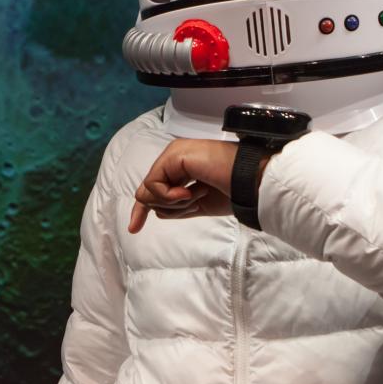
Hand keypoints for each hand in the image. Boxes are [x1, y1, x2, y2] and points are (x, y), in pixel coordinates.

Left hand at [128, 139, 269, 233]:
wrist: (249, 182)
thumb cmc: (231, 191)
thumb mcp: (196, 204)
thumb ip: (173, 206)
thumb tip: (149, 209)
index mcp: (180, 166)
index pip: (152, 188)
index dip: (141, 210)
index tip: (133, 229)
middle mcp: (173, 157)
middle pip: (147, 192)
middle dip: (169, 207)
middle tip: (194, 202)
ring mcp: (173, 154)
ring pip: (149, 191)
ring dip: (174, 203)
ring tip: (198, 194)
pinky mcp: (174, 156)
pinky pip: (155, 185)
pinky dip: (170, 197)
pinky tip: (190, 192)